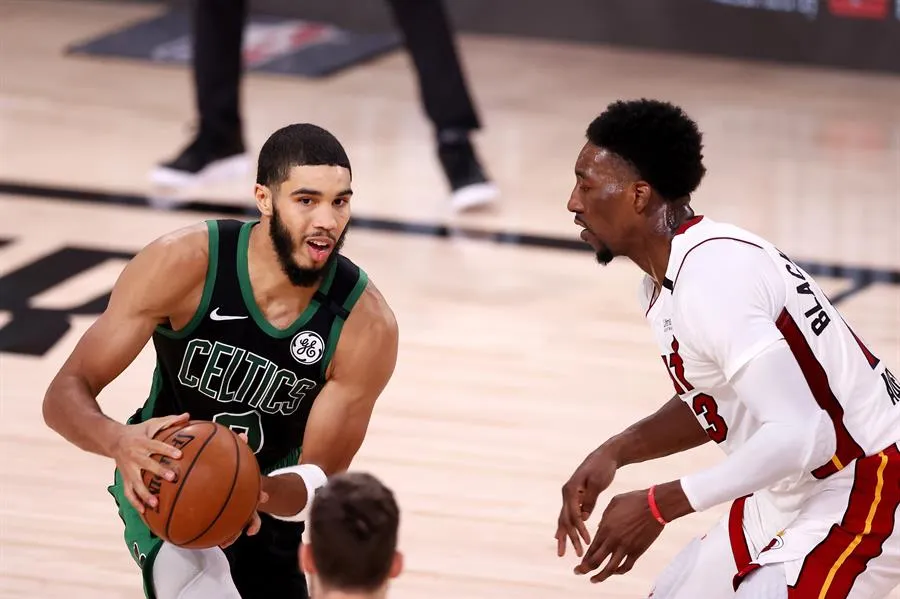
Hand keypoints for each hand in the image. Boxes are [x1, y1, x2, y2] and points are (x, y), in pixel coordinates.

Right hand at [110, 412, 189, 512]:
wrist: (113, 440)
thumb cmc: (139, 432)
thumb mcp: (152, 424)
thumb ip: (170, 421)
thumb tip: (188, 416)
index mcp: (142, 442)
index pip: (156, 445)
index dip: (167, 450)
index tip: (179, 455)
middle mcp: (134, 456)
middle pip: (147, 464)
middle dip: (159, 471)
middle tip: (172, 478)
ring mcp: (128, 470)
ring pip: (135, 483)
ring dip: (145, 494)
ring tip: (156, 503)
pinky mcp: (125, 479)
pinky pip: (128, 493)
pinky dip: (135, 502)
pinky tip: (145, 511)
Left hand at [220, 433, 267, 548]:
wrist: (239, 486)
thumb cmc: (238, 471)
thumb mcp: (240, 460)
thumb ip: (240, 448)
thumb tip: (243, 435)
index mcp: (251, 491)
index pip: (259, 494)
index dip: (262, 496)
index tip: (263, 498)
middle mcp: (246, 505)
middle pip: (252, 517)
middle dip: (251, 524)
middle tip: (248, 529)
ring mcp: (236, 515)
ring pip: (236, 528)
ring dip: (232, 536)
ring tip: (224, 544)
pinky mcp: (222, 519)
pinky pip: (216, 528)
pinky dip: (209, 533)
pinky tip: (198, 537)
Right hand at [556, 445, 618, 557]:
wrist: (605, 456)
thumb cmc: (602, 468)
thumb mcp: (598, 483)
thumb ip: (590, 500)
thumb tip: (584, 518)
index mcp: (570, 489)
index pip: (573, 514)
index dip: (580, 529)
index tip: (588, 542)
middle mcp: (566, 493)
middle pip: (565, 519)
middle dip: (570, 538)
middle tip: (577, 555)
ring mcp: (569, 495)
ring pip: (565, 519)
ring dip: (566, 536)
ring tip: (563, 553)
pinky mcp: (575, 497)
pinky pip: (568, 515)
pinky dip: (566, 528)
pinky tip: (561, 538)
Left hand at [574, 489, 662, 582]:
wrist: (655, 504)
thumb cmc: (634, 500)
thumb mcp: (613, 504)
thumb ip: (604, 518)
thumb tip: (600, 528)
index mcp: (605, 528)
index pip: (591, 548)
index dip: (583, 558)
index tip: (579, 563)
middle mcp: (613, 540)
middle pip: (595, 560)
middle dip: (584, 569)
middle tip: (577, 572)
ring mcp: (625, 547)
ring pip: (609, 568)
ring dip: (600, 576)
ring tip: (593, 580)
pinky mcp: (637, 551)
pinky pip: (626, 566)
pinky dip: (619, 572)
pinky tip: (614, 572)